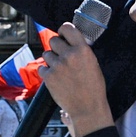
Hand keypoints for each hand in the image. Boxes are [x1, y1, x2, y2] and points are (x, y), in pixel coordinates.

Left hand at [40, 21, 111, 136]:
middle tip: (62, 57)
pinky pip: (41, 68)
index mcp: (83, 50)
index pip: (67, 28)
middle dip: (56, 48)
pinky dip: (46, 73)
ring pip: (46, 54)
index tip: (62, 35)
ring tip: (60, 71)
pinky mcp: (49, 77)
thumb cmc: (93, 88)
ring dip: (51, 60)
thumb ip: (81, 51)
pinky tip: (55, 79)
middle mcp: (69, 55)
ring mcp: (58, 66)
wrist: (88, 108)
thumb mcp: (93, 64)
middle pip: (53, 40)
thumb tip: (70, 41)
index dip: (63, 31)